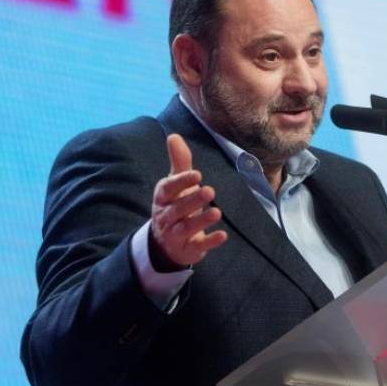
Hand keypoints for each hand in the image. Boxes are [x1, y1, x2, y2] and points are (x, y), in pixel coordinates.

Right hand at [150, 134, 227, 267]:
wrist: (166, 242)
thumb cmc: (175, 205)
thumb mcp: (176, 184)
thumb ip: (179, 161)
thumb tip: (173, 135)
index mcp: (163, 198)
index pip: (168, 189)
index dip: (181, 182)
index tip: (197, 175)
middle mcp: (166, 216)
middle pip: (177, 209)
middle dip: (192, 200)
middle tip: (210, 190)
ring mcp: (176, 235)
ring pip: (186, 228)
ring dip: (201, 220)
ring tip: (217, 212)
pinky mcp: (188, 249)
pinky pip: (198, 246)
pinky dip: (210, 242)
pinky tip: (223, 235)